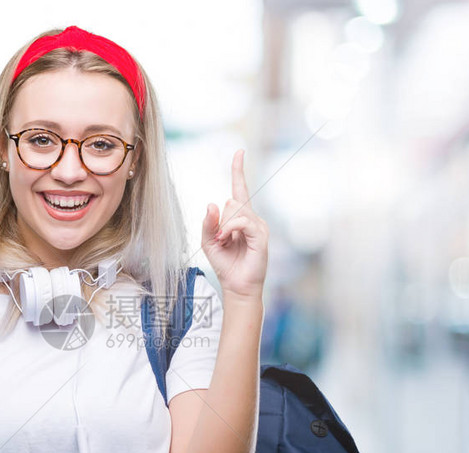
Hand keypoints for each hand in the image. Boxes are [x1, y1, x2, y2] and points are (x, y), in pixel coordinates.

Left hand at [202, 149, 268, 301]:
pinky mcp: (261, 234)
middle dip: (220, 220)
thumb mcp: (207, 241)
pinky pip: (242, 221)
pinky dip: (230, 229)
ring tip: (225, 242)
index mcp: (239, 217)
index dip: (238, 170)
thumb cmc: (224, 263)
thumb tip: (212, 203)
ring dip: (223, 227)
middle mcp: (251, 218)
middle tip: (220, 239)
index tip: (239, 152)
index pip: (239, 189)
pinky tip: (227, 239)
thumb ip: (207, 222)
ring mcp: (258, 225)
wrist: (236, 284)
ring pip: (236, 209)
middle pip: (232, 201)